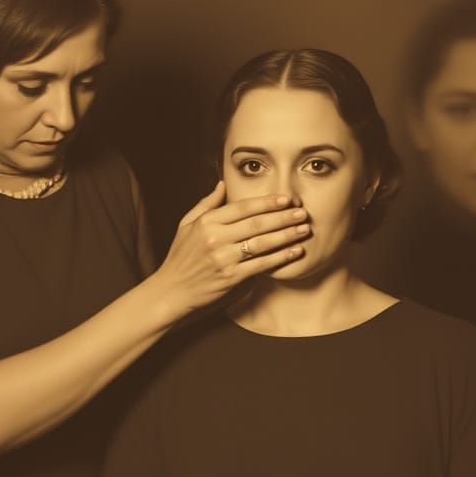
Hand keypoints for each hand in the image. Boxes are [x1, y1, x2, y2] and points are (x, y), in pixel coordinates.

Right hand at [150, 180, 311, 316]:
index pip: (242, 207)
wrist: (171, 292)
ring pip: (262, 243)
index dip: (267, 202)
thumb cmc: (180, 258)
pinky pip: (262, 264)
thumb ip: (206, 204)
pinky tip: (295, 251)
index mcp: (206, 222)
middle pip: (257, 223)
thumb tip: (222, 184)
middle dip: (283, 217)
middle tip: (303, 212)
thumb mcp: (186, 226)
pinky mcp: (231, 277)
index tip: (286, 199)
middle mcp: (215, 238)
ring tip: (304, 229)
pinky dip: (281, 257)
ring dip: (286, 235)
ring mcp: (224, 258)